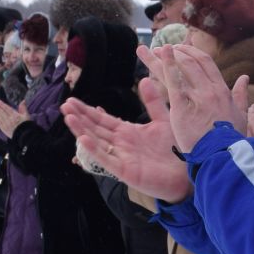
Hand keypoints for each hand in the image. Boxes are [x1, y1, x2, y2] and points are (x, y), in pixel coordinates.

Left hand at [0, 98, 25, 139]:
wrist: (25, 137)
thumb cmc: (26, 126)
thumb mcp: (27, 116)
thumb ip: (23, 108)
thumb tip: (23, 101)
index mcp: (15, 115)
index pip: (6, 108)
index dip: (1, 104)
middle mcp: (9, 119)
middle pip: (0, 111)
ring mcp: (5, 124)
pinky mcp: (3, 128)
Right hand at [62, 79, 193, 201]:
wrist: (188, 174)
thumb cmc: (176, 150)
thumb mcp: (164, 120)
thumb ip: (153, 102)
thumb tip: (144, 79)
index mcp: (127, 132)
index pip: (102, 119)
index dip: (87, 111)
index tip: (72, 101)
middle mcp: (120, 145)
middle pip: (95, 129)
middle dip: (79, 117)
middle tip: (64, 105)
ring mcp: (121, 158)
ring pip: (97, 142)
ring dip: (81, 130)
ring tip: (68, 117)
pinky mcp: (126, 172)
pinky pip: (107, 160)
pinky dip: (95, 150)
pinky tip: (83, 139)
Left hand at [141, 44, 248, 152]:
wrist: (223, 158)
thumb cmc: (232, 141)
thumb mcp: (241, 116)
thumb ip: (241, 95)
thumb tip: (244, 78)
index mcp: (223, 91)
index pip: (207, 63)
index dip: (193, 54)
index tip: (184, 49)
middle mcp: (210, 90)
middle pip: (192, 62)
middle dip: (179, 52)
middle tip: (166, 48)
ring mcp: (196, 98)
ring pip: (181, 68)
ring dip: (166, 56)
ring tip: (153, 48)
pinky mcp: (182, 108)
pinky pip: (172, 81)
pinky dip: (165, 65)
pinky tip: (157, 54)